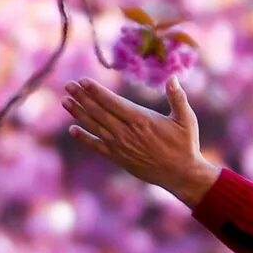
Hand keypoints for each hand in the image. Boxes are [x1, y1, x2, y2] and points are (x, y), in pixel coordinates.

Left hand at [63, 75, 217, 205]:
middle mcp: (127, 132)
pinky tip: (72, 130)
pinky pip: (97, 146)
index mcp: (141, 119)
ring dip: (78, 113)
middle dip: (82, 97)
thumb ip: (178, 98)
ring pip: (95, 127)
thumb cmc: (185, 145)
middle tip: (68, 85)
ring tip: (65, 101)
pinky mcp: (119, 158)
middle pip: (99, 112)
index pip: (113, 102)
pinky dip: (84, 138)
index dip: (96, 91)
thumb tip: (173, 78)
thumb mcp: (186, 119)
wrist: (181, 175)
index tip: (83, 81)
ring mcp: (121, 146)